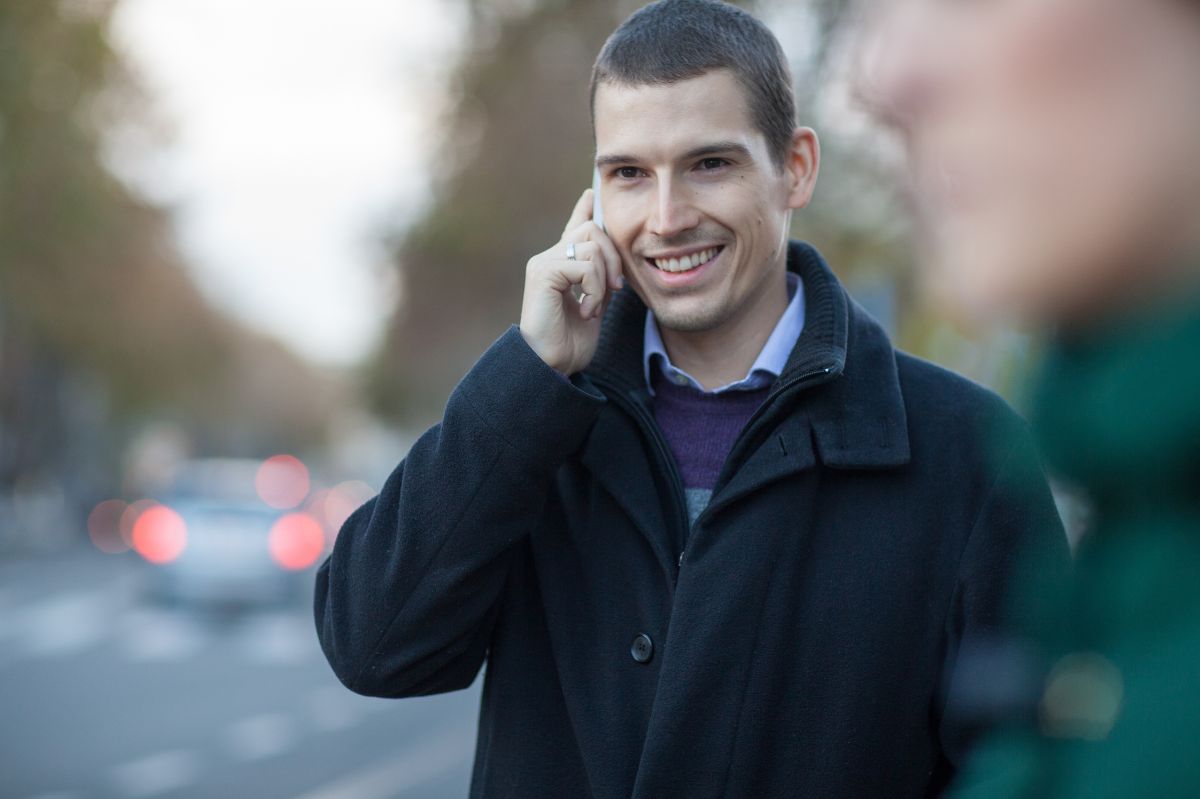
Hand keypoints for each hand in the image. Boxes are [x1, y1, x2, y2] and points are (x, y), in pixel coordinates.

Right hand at [519, 188, 623, 375]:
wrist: (551, 365)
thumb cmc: (570, 342)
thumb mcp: (595, 304)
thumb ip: (601, 278)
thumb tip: (614, 259)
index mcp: (560, 265)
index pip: (573, 228)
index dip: (584, 209)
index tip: (591, 193)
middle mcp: (548, 258)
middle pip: (592, 229)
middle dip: (614, 256)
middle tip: (616, 288)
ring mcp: (543, 263)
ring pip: (591, 246)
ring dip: (603, 279)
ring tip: (594, 307)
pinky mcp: (543, 273)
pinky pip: (584, 266)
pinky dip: (594, 290)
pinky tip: (586, 311)